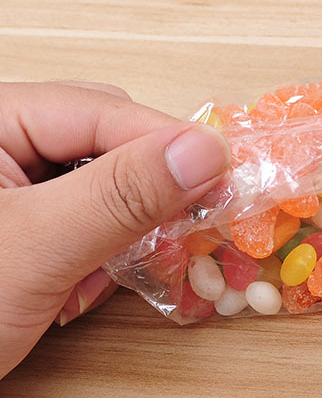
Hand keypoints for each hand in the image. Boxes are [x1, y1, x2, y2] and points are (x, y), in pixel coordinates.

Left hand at [0, 81, 229, 378]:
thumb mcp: (32, 252)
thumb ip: (120, 195)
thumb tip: (206, 149)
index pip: (100, 110)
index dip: (168, 143)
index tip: (223, 177)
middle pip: (104, 140)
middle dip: (142, 193)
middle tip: (174, 231)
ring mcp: (7, 183)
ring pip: (101, 181)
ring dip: (121, 228)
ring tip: (99, 277)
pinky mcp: (17, 220)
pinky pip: (83, 214)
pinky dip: (98, 250)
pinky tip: (79, 287)